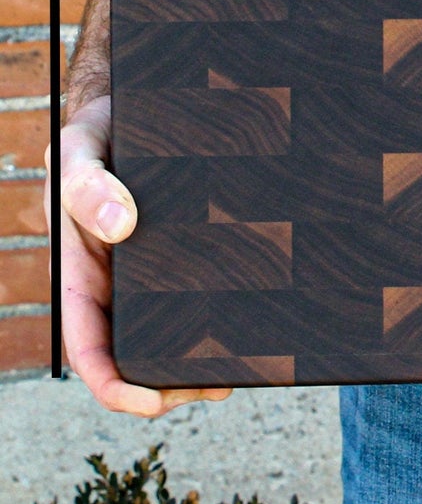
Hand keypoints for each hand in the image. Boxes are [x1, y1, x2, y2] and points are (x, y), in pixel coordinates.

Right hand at [49, 96, 230, 415]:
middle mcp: (121, 279)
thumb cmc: (96, 133)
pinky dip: (228, 305)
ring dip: (205, 352)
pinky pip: (207, 282)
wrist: (129, 103)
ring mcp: (157, 265)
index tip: (153, 400)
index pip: (90, 347)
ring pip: (178, 323)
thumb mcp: (79, 153)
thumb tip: (122, 225)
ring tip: (249, 361)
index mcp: (83, 274)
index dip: (117, 385)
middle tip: (220, 383)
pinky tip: (260, 309)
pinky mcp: (193, 244)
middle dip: (174, 380)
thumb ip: (88, 186)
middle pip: (140, 348)